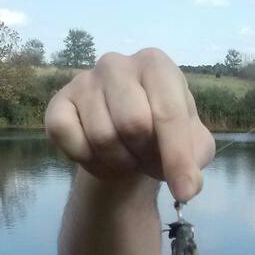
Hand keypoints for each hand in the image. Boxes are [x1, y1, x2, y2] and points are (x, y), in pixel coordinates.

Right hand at [44, 48, 212, 201]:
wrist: (126, 134)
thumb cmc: (163, 132)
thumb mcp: (193, 143)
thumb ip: (196, 158)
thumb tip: (188, 185)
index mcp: (156, 65)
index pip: (168, 113)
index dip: (177, 157)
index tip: (185, 191)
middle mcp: (116, 64)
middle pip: (133, 124)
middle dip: (146, 155)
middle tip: (149, 159)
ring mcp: (83, 81)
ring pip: (102, 138)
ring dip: (120, 163)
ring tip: (129, 157)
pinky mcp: (58, 104)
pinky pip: (69, 139)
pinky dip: (89, 161)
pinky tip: (101, 157)